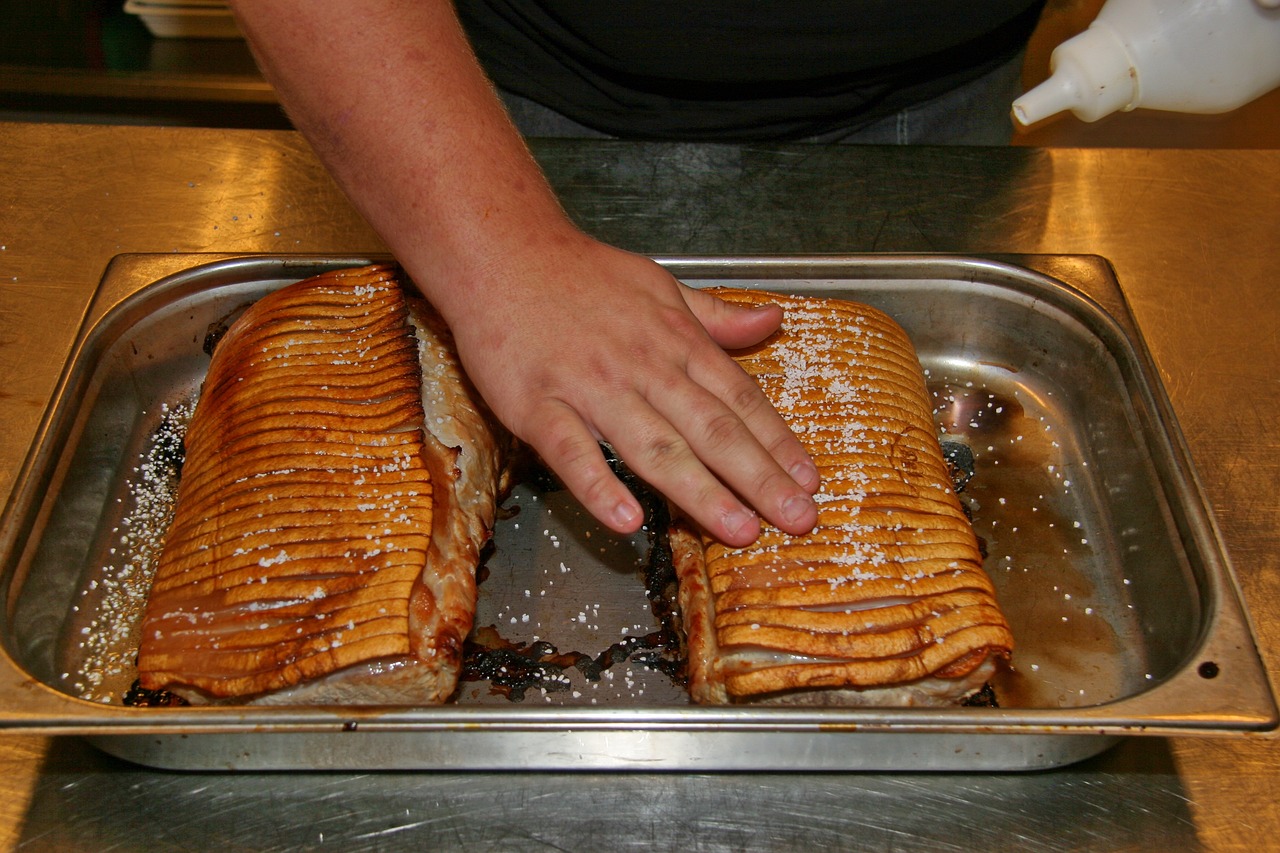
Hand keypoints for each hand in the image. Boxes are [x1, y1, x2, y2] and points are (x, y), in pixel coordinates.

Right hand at [433, 228, 819, 546]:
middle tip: (798, 519)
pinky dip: (599, 486)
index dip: (778, 443)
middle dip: (760, 477)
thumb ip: (716, 316)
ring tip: (740, 531)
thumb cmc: (582, 275)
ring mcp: (590, 388)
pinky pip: (571, 452)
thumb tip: (772, 322)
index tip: (809, 481)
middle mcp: (643, 367)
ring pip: (654, 446)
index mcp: (676, 341)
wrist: (502, 252)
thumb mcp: (662, 285)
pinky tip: (627, 521)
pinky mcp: (537, 405)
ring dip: (700, 492)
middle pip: (711, 429)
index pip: (740, 399)